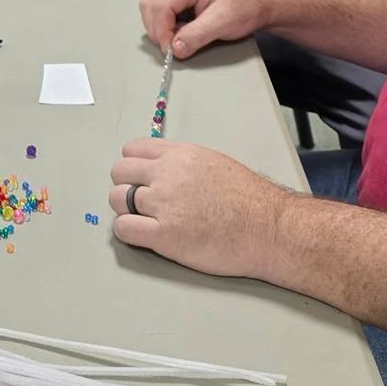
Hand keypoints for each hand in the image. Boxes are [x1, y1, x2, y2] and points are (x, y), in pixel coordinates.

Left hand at [109, 139, 291, 279]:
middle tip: (141, 203)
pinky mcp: (164, 235)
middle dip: (125, 187)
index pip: (132, 149)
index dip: (133, 167)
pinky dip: (128, 232)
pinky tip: (144, 236)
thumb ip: (183, 163)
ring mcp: (163, 204)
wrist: (269, 228)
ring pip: (117, 200)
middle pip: (119, 173)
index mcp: (180, 155)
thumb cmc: (250, 201)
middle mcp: (167, 174)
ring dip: (126, 211)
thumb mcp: (213, 163)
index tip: (140, 180)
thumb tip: (162, 168)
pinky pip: (124, 229)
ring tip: (145, 221)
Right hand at [140, 0, 269, 58]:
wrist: (258, 2)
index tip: (172, 50)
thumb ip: (197, 35)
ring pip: (150, 8)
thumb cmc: (244, 6)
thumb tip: (175, 49)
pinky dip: (165, 26)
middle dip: (157, 29)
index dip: (161, 30)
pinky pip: (159, 12)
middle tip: (173, 46)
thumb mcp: (223, 23)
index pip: (159, 5)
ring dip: (159, 28)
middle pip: (149, 4)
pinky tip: (181, 31)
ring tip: (180, 37)